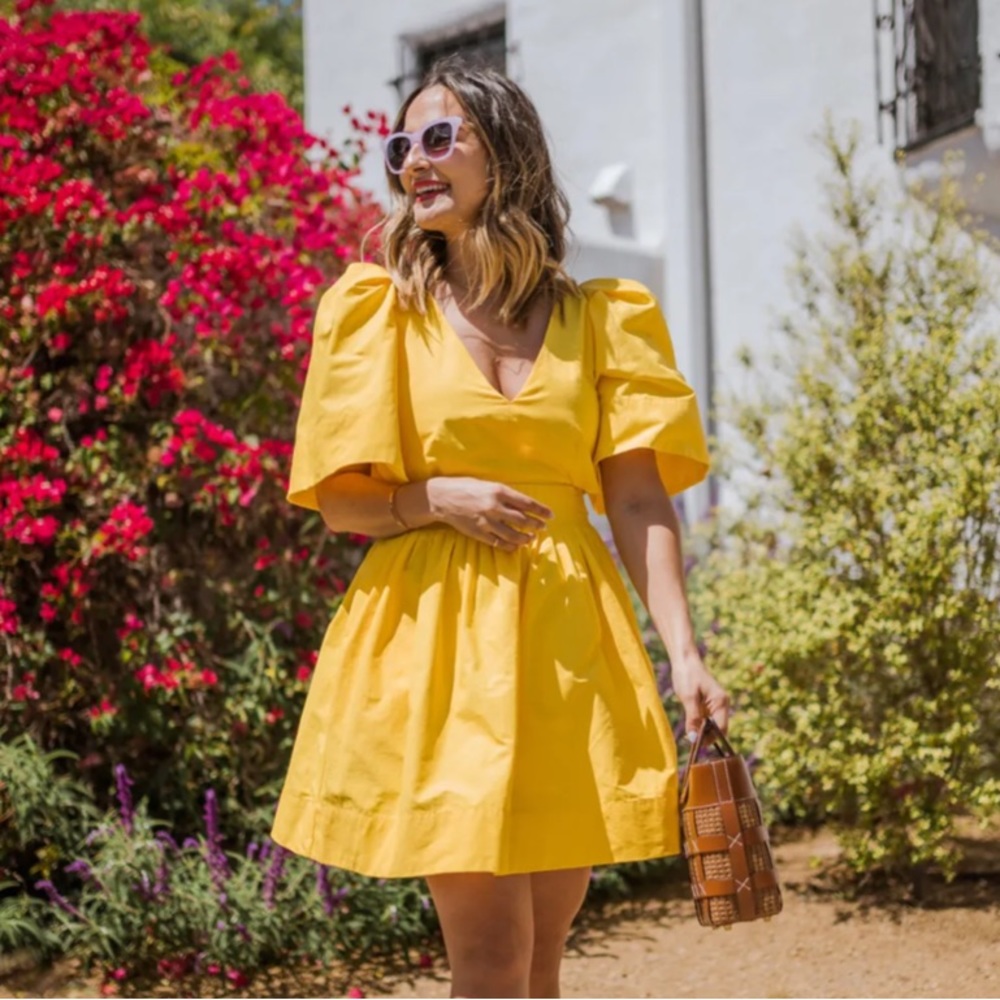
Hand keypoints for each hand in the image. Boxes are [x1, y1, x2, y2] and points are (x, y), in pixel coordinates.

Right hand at [426, 477, 552, 551]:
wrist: (442, 497)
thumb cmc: (467, 487)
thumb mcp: (488, 485)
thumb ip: (505, 495)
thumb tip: (524, 505)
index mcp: (499, 491)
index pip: (527, 503)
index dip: (541, 510)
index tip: (551, 515)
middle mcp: (494, 507)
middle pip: (523, 520)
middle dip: (536, 525)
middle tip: (543, 527)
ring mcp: (486, 521)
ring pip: (513, 534)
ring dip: (525, 538)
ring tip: (532, 538)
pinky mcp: (479, 532)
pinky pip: (499, 542)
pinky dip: (510, 545)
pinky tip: (516, 545)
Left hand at [670, 652, 730, 738]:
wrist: (684, 660)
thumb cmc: (687, 675)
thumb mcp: (688, 698)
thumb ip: (692, 719)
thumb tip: (693, 739)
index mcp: (721, 702)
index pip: (721, 728)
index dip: (711, 739)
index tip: (697, 745)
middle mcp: (721, 704)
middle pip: (718, 729)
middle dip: (706, 737)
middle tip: (690, 742)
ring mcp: (715, 704)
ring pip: (711, 725)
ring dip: (702, 731)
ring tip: (689, 735)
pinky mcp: (708, 704)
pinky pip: (706, 719)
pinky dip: (699, 725)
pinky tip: (690, 727)